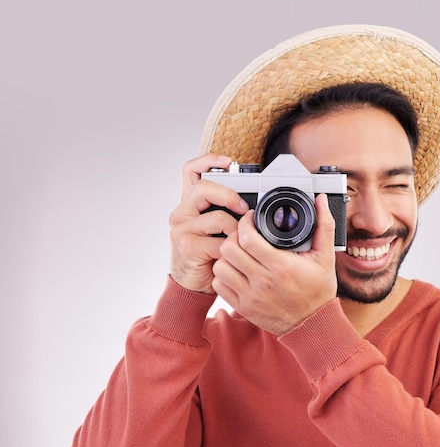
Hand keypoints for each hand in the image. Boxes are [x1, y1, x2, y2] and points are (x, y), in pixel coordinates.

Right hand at [169, 154, 249, 292]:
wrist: (192, 286)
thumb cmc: (208, 256)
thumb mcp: (215, 230)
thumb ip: (225, 213)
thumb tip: (252, 204)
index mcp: (189, 205)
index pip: (190, 171)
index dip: (208, 161)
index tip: (228, 162)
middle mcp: (181, 213)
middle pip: (203, 188)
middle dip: (230, 196)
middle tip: (243, 208)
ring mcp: (181, 229)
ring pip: (217, 217)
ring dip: (236, 229)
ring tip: (238, 240)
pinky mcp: (187, 246)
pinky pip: (219, 241)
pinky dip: (231, 248)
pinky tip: (231, 255)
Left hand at [212, 194, 337, 334]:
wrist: (313, 325)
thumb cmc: (319, 291)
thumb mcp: (325, 257)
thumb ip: (324, 225)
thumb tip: (321, 200)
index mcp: (282, 266)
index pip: (248, 238)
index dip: (245, 222)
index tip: (250, 220)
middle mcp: (263, 282)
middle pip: (229, 249)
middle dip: (233, 236)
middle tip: (242, 236)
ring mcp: (251, 296)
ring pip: (220, 266)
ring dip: (226, 257)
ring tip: (238, 254)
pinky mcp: (243, 308)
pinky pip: (219, 286)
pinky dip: (224, 275)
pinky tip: (236, 271)